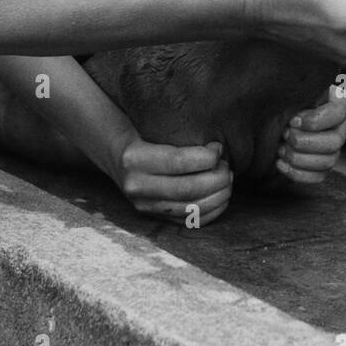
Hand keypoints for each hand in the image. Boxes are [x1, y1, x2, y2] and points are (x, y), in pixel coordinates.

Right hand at [109, 130, 232, 225]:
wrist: (118, 156)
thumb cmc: (143, 132)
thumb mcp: (152, 124)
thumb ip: (180, 131)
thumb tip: (218, 147)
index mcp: (134, 158)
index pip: (178, 161)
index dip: (206, 157)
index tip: (218, 148)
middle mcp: (137, 186)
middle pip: (188, 189)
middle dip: (217, 178)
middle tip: (227, 166)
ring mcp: (145, 206)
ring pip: (191, 209)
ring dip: (219, 195)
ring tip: (227, 179)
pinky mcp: (155, 217)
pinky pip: (190, 221)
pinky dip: (213, 211)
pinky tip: (222, 197)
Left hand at [275, 84, 345, 182]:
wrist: (279, 116)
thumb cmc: (289, 98)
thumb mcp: (296, 88)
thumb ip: (300, 89)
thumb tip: (298, 95)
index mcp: (341, 102)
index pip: (339, 112)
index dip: (315, 120)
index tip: (293, 120)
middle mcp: (343, 126)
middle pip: (334, 142)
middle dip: (304, 142)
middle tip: (285, 134)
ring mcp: (336, 147)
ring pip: (328, 162)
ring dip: (298, 158)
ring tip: (281, 149)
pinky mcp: (325, 165)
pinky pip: (319, 177)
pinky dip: (297, 173)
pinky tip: (280, 163)